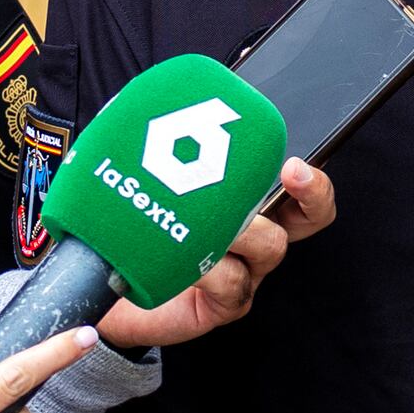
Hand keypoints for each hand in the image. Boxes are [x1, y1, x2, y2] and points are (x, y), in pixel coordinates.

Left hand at [101, 157, 334, 350]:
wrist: (100, 283)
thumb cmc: (130, 227)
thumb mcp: (151, 180)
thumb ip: (170, 151)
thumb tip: (170, 107)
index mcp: (249, 207)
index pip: (300, 189)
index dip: (313, 178)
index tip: (294, 164)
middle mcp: (255, 241)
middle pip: (308, 217)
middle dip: (308, 190)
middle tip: (289, 170)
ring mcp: (244, 274)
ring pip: (271, 243)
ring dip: (243, 226)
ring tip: (203, 219)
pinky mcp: (224, 305)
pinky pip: (234, 280)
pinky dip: (211, 266)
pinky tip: (180, 256)